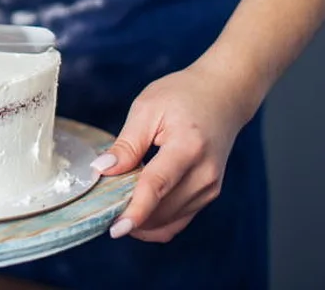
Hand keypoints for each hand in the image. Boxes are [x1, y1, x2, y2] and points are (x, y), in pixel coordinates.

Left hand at [91, 63, 259, 242]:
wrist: (223, 95)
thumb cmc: (182, 95)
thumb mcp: (147, 109)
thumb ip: (126, 144)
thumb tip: (101, 170)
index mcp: (188, 147)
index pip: (157, 186)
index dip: (135, 211)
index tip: (115, 229)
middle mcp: (205, 173)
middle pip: (163, 209)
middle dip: (131, 216)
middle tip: (103, 208)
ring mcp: (211, 186)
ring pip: (170, 220)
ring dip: (143, 221)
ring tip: (118, 205)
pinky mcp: (210, 193)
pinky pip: (180, 219)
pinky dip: (156, 222)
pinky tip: (137, 211)